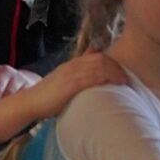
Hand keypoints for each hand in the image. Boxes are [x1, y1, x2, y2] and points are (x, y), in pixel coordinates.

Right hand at [0, 47, 121, 143]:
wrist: (31, 103)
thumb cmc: (49, 97)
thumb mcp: (65, 83)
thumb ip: (79, 78)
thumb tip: (92, 79)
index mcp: (73, 64)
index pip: (98, 56)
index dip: (113, 63)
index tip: (123, 74)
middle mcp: (73, 65)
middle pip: (102, 58)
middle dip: (117, 67)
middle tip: (128, 79)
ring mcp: (72, 73)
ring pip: (99, 65)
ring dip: (116, 72)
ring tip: (125, 82)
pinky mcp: (70, 84)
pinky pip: (92, 76)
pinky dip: (107, 78)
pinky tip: (116, 84)